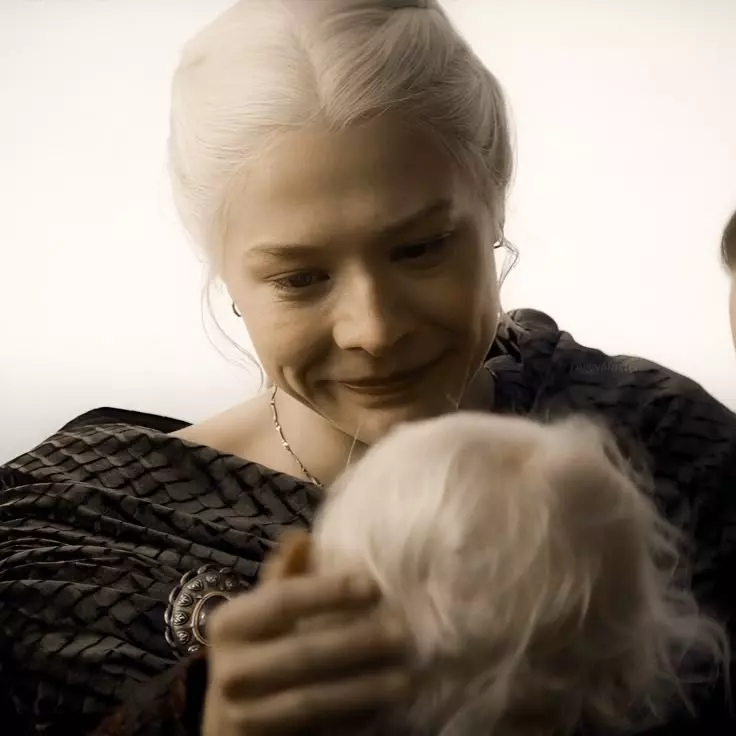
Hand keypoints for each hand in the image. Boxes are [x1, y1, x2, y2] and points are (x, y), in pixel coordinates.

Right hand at [203, 532, 412, 735]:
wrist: (228, 721)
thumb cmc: (255, 651)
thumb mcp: (260, 612)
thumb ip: (283, 576)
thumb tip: (302, 536)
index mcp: (230, 624)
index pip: (283, 601)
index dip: (329, 592)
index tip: (374, 586)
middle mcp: (231, 670)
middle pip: (303, 653)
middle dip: (358, 644)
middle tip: (403, 634)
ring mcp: (245, 715)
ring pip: (312, 700)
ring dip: (365, 689)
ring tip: (408, 678)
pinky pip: (317, 731)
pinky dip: (353, 720)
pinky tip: (385, 710)